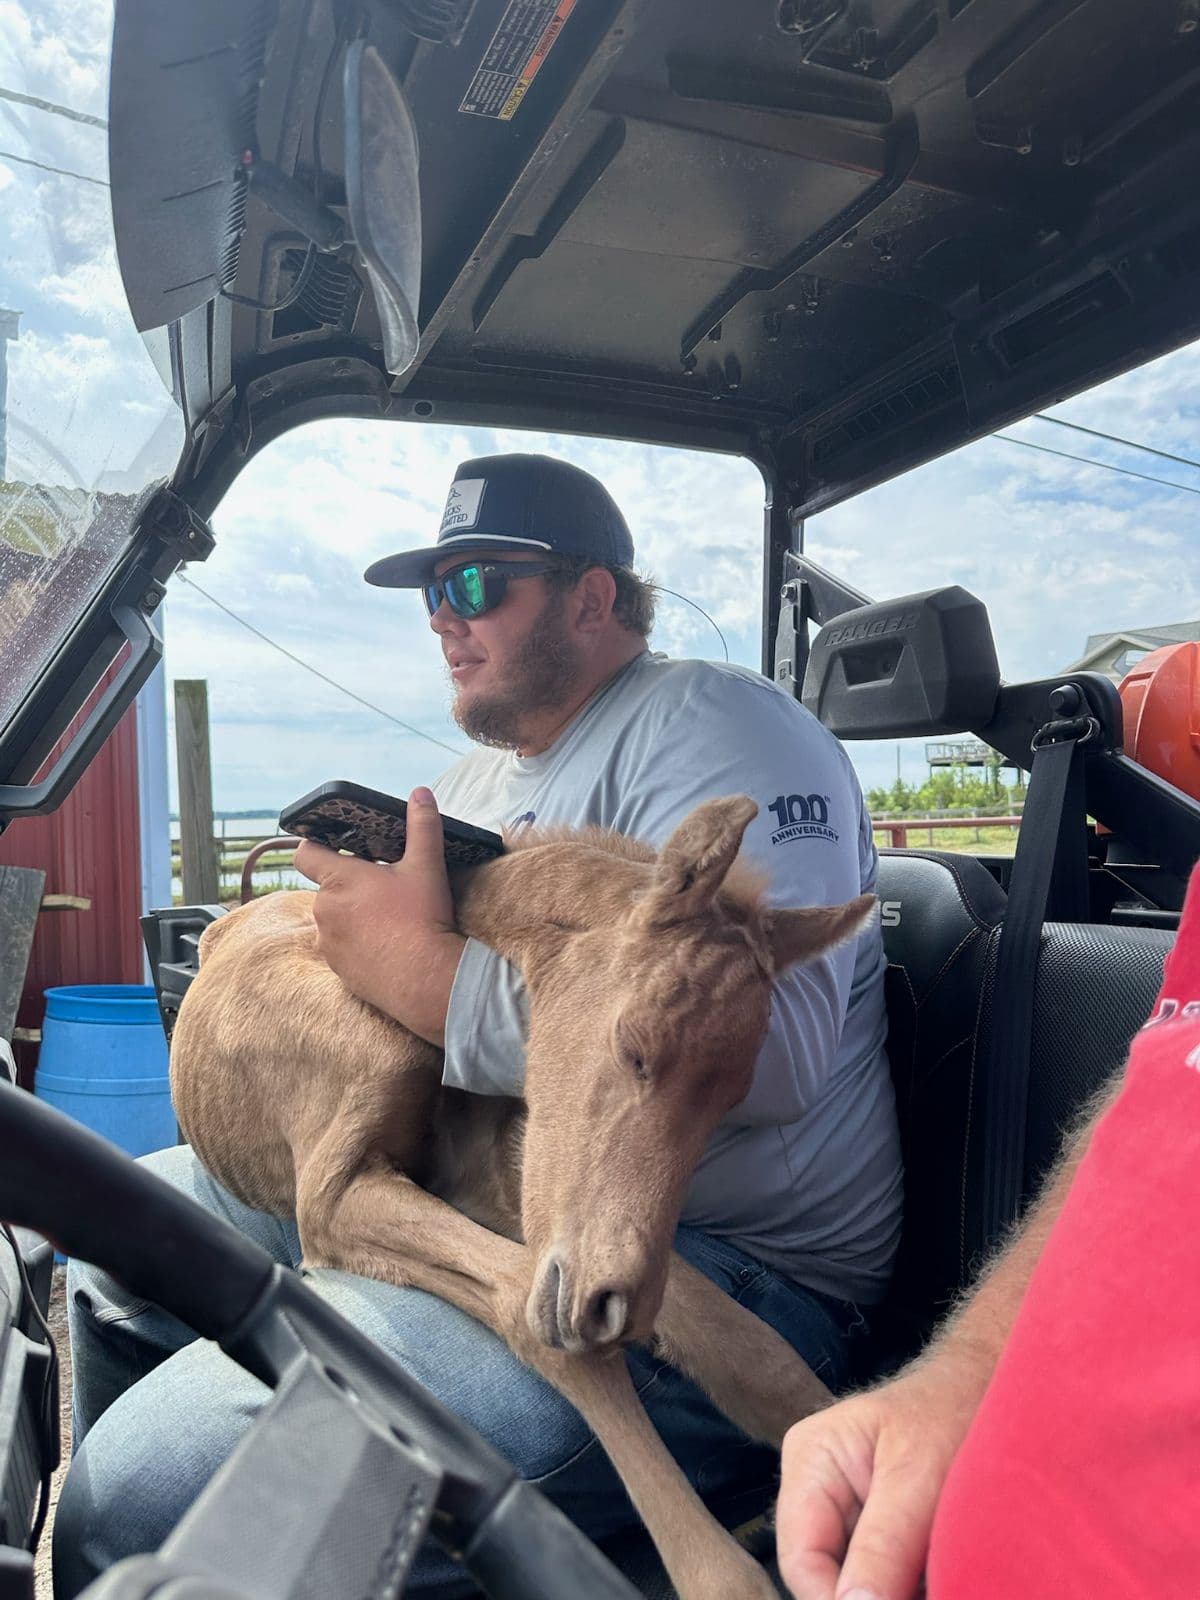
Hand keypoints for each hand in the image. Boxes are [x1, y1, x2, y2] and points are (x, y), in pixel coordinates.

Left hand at [294, 786, 464, 1045]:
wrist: (425, 979)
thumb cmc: (422, 918)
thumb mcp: (426, 866)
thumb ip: (422, 826)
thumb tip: (421, 792)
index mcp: (339, 880)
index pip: (305, 853)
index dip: (315, 844)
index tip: (334, 844)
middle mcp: (324, 911)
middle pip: (326, 888)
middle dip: (347, 885)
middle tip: (381, 887)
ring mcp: (328, 943)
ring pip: (333, 920)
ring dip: (351, 916)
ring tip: (386, 920)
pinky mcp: (337, 970)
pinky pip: (340, 949)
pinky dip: (356, 945)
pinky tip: (385, 946)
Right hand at [776, 1355, 990, 1599]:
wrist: (991, 1389)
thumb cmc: (954, 1412)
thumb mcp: (919, 1477)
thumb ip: (884, 1546)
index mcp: (811, 1461)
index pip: (801, 1561)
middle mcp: (819, 1491)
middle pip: (828, 1578)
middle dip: (878, 1599)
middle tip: (932, 1590)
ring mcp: (850, 1515)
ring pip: (862, 1589)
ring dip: (902, 1595)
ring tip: (942, 1580)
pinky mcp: (882, 1536)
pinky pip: (889, 1585)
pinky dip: (916, 1592)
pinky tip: (942, 1580)